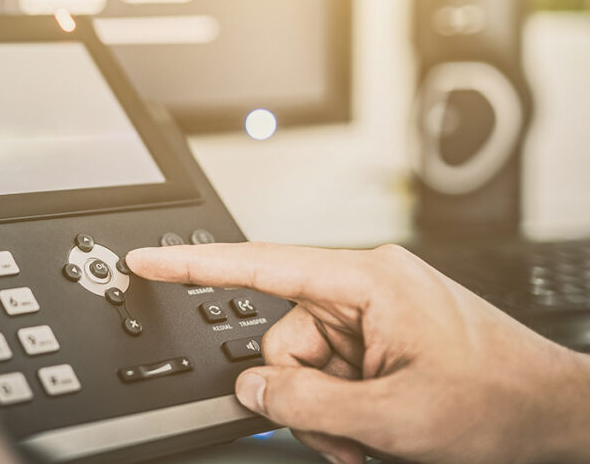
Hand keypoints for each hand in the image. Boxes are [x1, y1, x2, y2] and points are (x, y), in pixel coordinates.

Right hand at [126, 242, 589, 463]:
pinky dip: (346, 412)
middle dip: (307, 397)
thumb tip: (250, 387)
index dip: (193, 264)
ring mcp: (373, 313)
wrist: (555, 413)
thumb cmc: (498, 400)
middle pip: (282, 340)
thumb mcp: (393, 416)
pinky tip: (382, 429)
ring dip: (331, 413)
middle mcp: (364, 287)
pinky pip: (331, 374)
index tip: (146, 258)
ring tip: (379, 436)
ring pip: (304, 366)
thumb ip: (306, 401)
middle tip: (353, 432)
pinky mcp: (380, 337)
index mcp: (366, 280)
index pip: (260, 264)